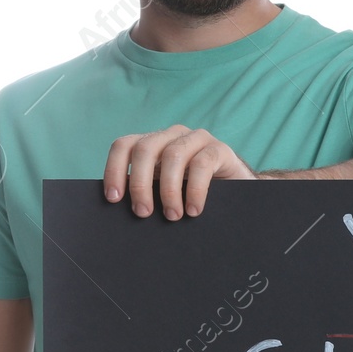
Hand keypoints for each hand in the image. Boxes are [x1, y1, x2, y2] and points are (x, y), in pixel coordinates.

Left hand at [103, 124, 256, 219]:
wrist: (238, 194)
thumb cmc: (194, 196)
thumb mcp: (165, 192)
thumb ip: (147, 193)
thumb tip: (121, 212)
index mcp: (153, 144)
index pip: (124, 146)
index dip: (115, 169)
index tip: (114, 198)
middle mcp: (172, 136)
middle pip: (145, 149)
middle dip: (140, 183)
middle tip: (143, 212)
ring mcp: (197, 139)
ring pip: (173, 155)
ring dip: (169, 189)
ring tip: (172, 216)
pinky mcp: (220, 149)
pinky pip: (203, 164)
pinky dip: (195, 190)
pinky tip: (194, 210)